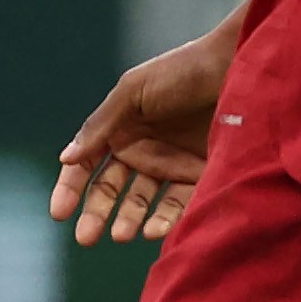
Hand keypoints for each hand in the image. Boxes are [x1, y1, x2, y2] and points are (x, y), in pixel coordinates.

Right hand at [51, 27, 232, 244]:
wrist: (240, 64)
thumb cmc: (184, 70)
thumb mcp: (135, 90)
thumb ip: (101, 124)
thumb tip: (67, 158)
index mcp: (121, 130)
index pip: (87, 166)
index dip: (71, 189)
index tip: (60, 213)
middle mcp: (144, 149)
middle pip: (111, 190)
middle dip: (97, 214)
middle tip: (87, 237)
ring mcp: (173, 162)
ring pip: (144, 202)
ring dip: (131, 219)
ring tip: (124, 234)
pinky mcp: (202, 172)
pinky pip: (181, 203)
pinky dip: (167, 219)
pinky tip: (156, 230)